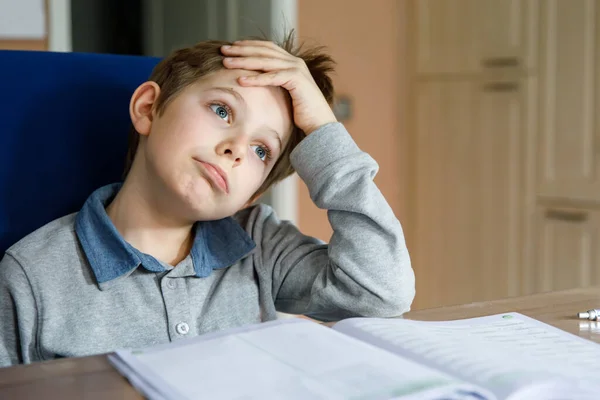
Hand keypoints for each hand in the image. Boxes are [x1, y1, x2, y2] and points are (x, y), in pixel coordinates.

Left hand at [220, 41, 336, 134]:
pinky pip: (273, 77)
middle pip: (264, 51)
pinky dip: (256, 78)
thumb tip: (253, 82)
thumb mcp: (284, 94)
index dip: (249, 45)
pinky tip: (241, 80)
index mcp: (292, 62)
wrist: (319, 125)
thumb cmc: (300, 114)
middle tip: (223, 50)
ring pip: (266, 62)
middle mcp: (295, 62)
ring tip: (227, 63)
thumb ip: (273, 83)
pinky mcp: (298, 80)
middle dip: (242, 50)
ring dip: (244, 61)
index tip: (231, 47)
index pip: (267, 48)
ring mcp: (297, 69)